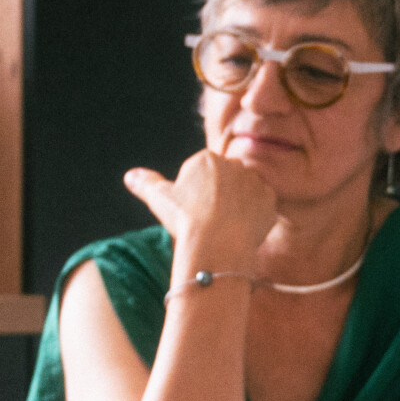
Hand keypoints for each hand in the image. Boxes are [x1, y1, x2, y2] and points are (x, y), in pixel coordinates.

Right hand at [124, 149, 277, 271]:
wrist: (216, 242)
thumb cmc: (185, 219)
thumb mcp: (160, 199)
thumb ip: (146, 183)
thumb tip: (130, 176)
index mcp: (206, 158)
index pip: (203, 175)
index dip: (196, 197)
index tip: (193, 213)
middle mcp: (234, 163)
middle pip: (225, 182)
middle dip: (219, 199)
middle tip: (208, 222)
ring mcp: (254, 180)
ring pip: (244, 194)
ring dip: (237, 208)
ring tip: (224, 228)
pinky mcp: (270, 199)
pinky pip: (262, 208)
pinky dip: (253, 219)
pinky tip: (240, 231)